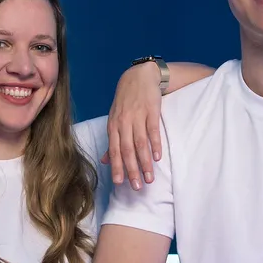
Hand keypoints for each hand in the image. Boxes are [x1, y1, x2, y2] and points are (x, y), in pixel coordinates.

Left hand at [99, 61, 163, 189]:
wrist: (139, 76)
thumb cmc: (126, 100)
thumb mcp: (115, 118)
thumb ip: (112, 141)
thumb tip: (105, 160)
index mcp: (113, 126)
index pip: (114, 150)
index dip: (117, 167)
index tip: (120, 183)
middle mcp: (124, 122)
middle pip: (127, 150)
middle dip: (131, 170)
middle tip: (137, 187)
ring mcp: (137, 116)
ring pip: (140, 143)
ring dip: (145, 162)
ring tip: (149, 178)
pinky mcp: (151, 111)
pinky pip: (153, 131)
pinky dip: (155, 145)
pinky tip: (157, 157)